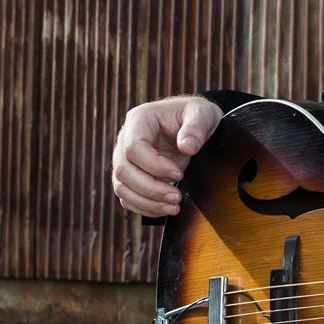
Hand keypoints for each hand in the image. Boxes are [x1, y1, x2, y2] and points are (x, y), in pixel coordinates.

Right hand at [111, 96, 222, 216]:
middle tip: (176, 197)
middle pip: (123, 170)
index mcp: (139, 120)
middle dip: (150, 189)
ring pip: (121, 187)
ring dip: (147, 202)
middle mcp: (125, 139)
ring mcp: (125, 159)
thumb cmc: (194, 115)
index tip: (178, 174)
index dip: (154, 165)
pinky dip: (144, 207)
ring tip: (173, 207)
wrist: (192, 125)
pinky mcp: (130, 176)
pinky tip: (164, 209)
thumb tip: (187, 147)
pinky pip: (127, 197)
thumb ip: (196, 127)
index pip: (133, 147)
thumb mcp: (202, 114)